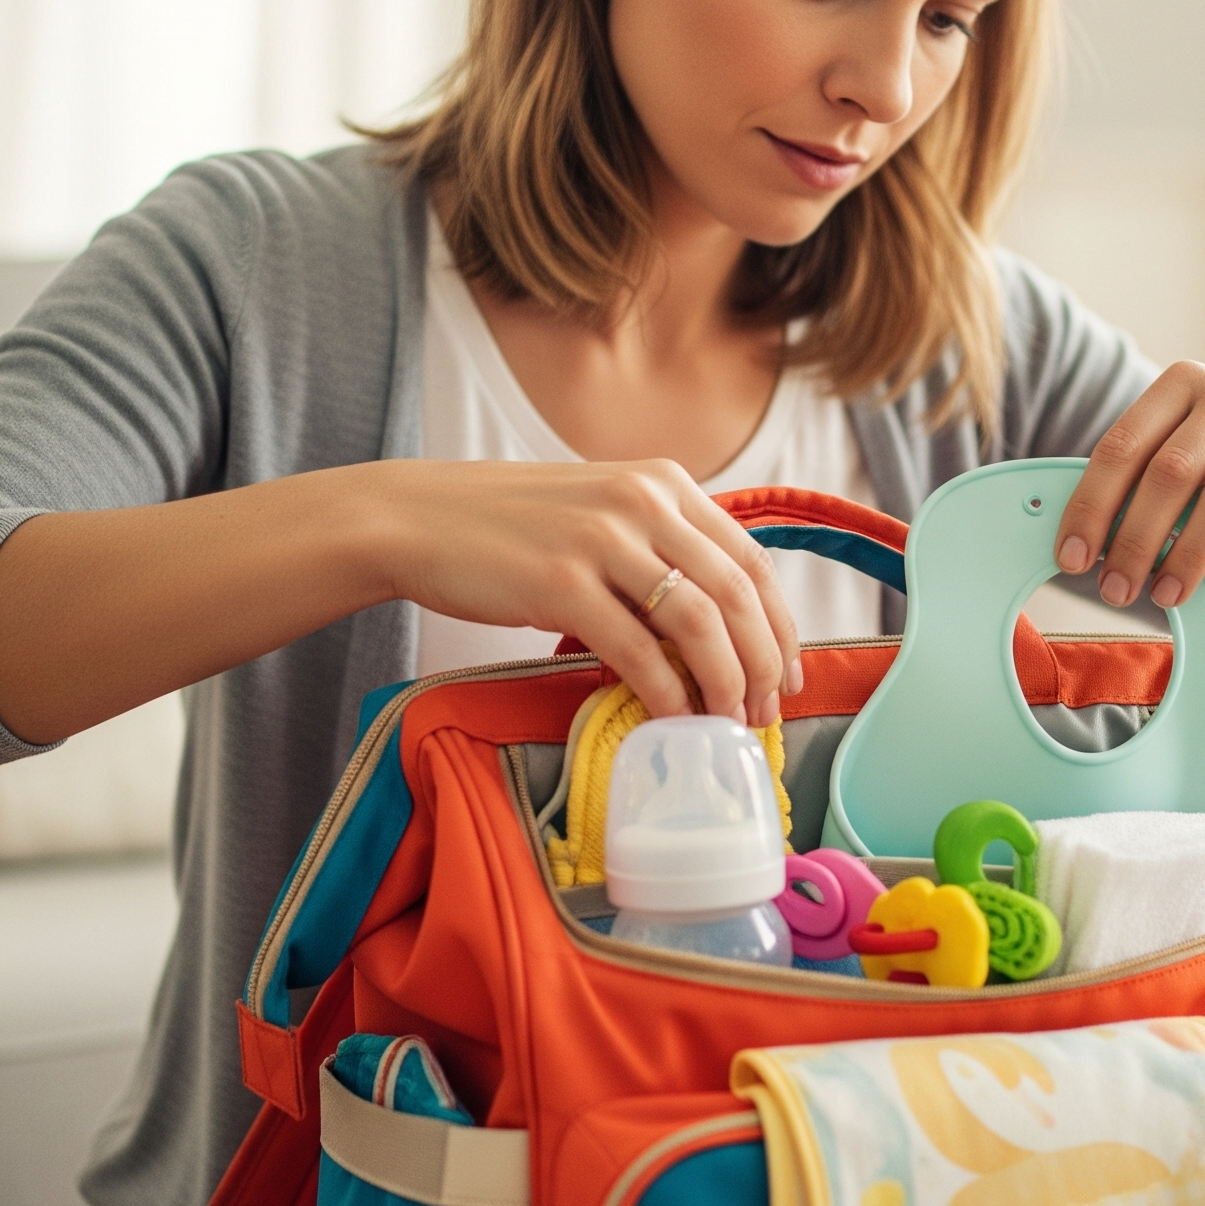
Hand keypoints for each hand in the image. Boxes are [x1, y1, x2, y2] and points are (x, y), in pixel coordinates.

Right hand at [387, 459, 802, 724]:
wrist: (418, 518)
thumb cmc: (508, 524)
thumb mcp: (600, 510)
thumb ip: (658, 547)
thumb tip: (714, 625)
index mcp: (664, 482)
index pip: (750, 559)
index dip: (780, 624)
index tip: (786, 674)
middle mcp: (643, 502)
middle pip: (737, 594)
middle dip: (763, 663)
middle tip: (764, 715)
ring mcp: (602, 541)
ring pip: (698, 623)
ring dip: (725, 683)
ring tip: (727, 723)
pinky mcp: (561, 585)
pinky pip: (637, 652)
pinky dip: (666, 694)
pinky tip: (672, 719)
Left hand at [1053, 363, 1204, 610]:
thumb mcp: (1189, 455)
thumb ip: (1142, 483)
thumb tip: (1082, 546)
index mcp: (1181, 382)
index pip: (1121, 446)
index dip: (1091, 506)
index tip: (1072, 558)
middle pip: (1170, 471)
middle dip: (1135, 539)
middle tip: (1116, 590)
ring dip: (1188, 553)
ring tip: (1167, 594)